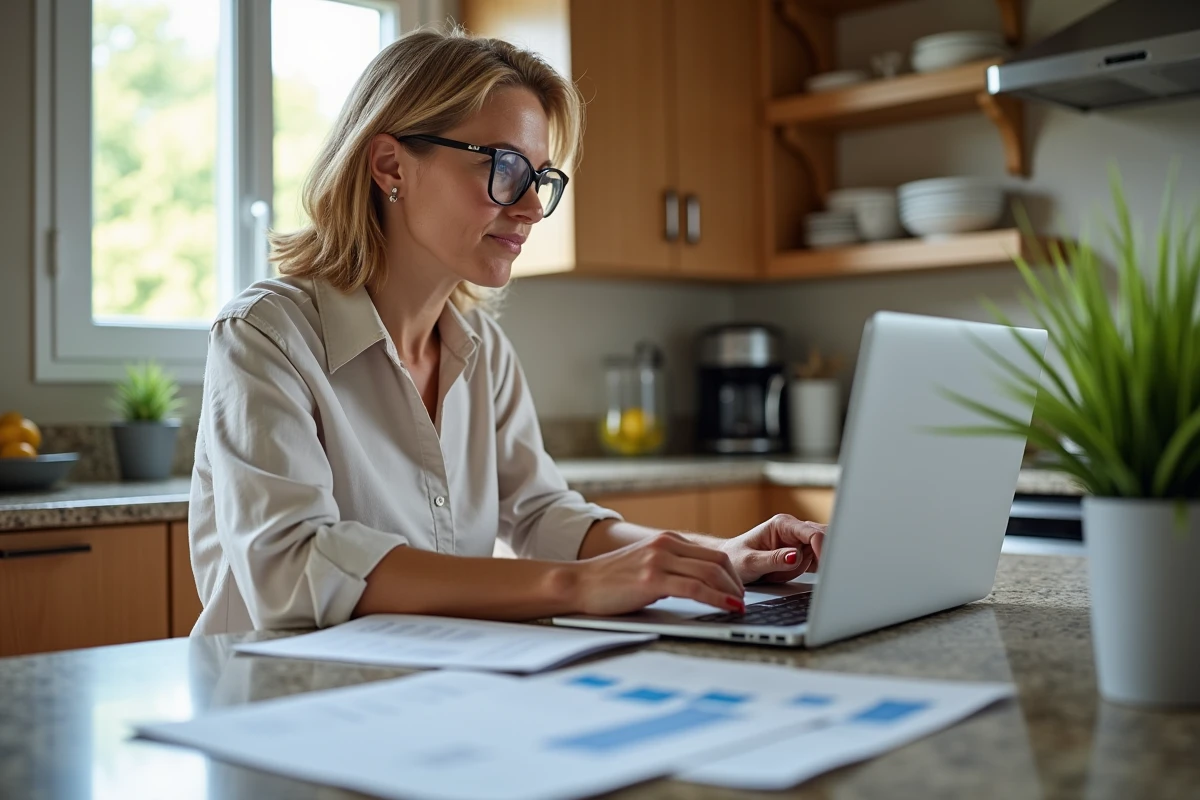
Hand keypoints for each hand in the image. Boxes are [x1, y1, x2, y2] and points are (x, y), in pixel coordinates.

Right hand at [570, 531, 744, 615]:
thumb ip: (671, 567)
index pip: (713, 553)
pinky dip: (717, 599)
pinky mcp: (652, 579)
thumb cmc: (610, 580)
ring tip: (739, 608)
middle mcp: (666, 545)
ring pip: (711, 573)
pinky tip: (727, 607)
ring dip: (731, 592)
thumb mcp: (646, 565)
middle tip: (743, 602)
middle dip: (736, 584)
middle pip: (718, 561)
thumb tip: (698, 584)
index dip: (732, 574)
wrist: (579, 583)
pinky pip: (695, 588)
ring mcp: (659, 560)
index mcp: (667, 540)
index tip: (739, 591)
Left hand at [720, 514, 825, 583]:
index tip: (822, 565)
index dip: (822, 549)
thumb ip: (773, 560)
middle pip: (821, 544)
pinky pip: (815, 564)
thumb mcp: (750, 562)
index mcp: (782, 524)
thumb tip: (795, 556)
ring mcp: (799, 541)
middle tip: (785, 571)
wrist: (730, 563)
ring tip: (776, 573)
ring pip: (818, 557)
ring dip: (801, 570)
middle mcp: (793, 529)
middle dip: (809, 562)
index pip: (812, 533)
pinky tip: (786, 573)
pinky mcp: (802, 553)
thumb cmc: (735, 558)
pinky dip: (805, 572)